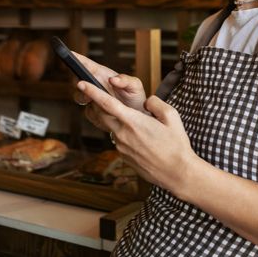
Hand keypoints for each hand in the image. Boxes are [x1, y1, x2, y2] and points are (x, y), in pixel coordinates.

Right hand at [71, 52, 147, 131]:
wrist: (137, 119)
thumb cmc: (135, 98)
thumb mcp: (135, 86)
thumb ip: (126, 80)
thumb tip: (113, 79)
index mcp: (103, 75)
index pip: (87, 64)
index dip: (77, 58)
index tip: (70, 53)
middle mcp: (95, 85)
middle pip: (78, 80)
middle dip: (79, 84)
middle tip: (84, 88)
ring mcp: (93, 98)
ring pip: (80, 97)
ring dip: (86, 100)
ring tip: (98, 102)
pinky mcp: (93, 112)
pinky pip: (89, 113)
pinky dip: (96, 114)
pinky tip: (105, 115)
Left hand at [78, 81, 200, 195]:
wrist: (177, 172)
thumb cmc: (176, 144)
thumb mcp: (172, 116)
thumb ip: (155, 103)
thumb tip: (146, 103)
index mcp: (133, 121)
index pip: (106, 103)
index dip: (92, 92)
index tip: (81, 83)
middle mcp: (123, 134)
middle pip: (102, 115)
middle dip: (98, 105)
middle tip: (101, 96)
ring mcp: (121, 147)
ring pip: (111, 128)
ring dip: (116, 120)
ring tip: (136, 123)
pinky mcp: (124, 157)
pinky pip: (119, 140)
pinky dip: (124, 134)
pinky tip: (141, 138)